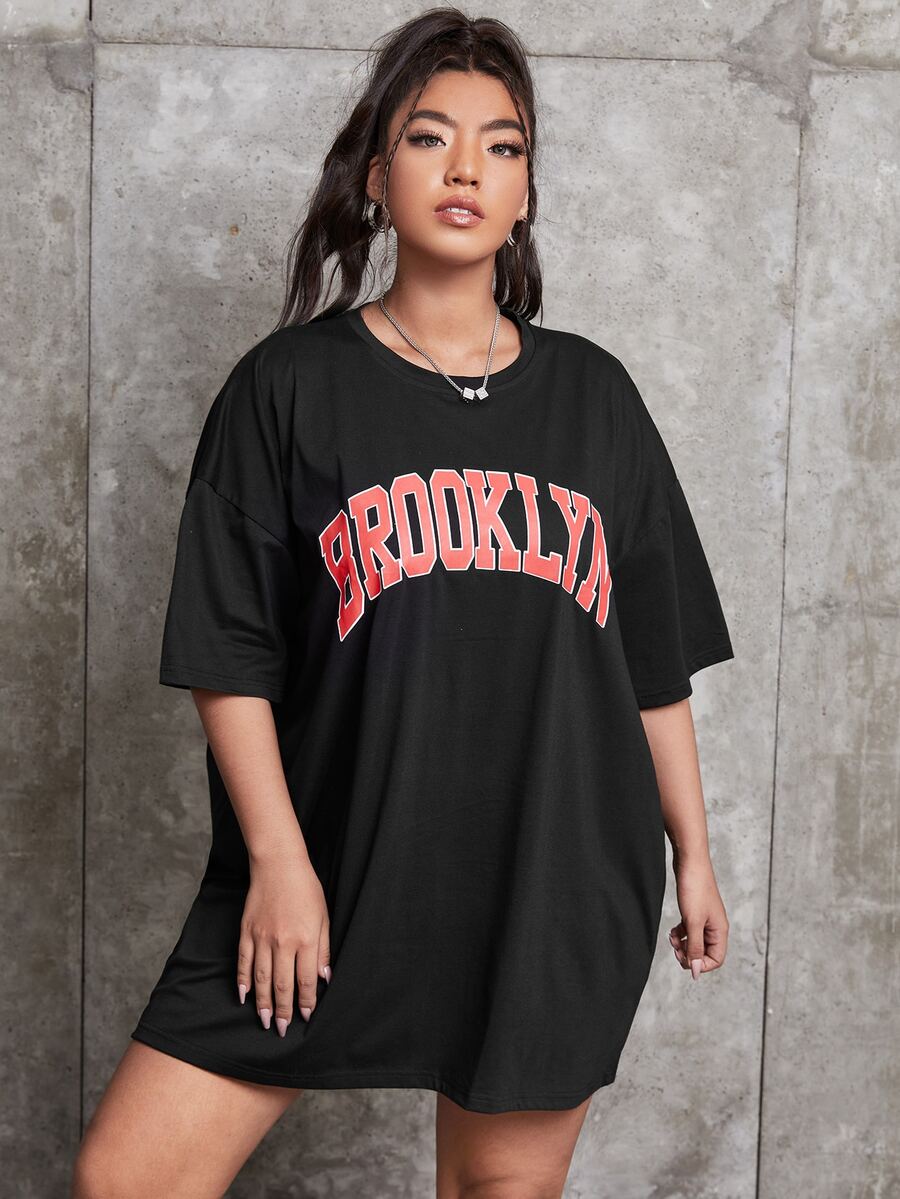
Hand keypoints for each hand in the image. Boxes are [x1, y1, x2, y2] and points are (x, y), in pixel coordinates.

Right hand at [236, 853, 331, 1035]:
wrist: (278, 864)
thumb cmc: (306, 889)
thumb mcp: (324, 917)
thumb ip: (323, 949)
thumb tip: (325, 977)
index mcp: (306, 939)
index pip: (306, 980)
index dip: (306, 1002)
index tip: (306, 1017)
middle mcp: (283, 942)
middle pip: (282, 985)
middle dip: (283, 1011)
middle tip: (282, 1030)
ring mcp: (262, 938)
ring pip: (261, 979)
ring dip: (263, 1003)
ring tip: (265, 1021)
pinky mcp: (246, 931)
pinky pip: (244, 962)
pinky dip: (243, 981)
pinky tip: (244, 996)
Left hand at [668, 852, 728, 978]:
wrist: (690, 861)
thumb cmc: (695, 889)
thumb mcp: (693, 922)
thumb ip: (694, 948)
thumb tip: (696, 972)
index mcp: (720, 931)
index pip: (716, 960)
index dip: (700, 964)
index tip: (683, 959)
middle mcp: (715, 926)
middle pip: (705, 953)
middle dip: (689, 954)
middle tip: (675, 948)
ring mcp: (706, 918)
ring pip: (695, 942)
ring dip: (682, 945)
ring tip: (671, 938)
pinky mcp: (696, 911)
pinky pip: (689, 931)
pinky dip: (680, 933)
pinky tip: (672, 930)